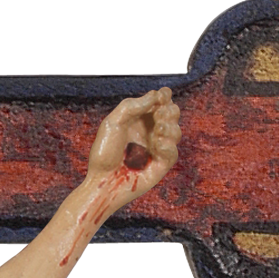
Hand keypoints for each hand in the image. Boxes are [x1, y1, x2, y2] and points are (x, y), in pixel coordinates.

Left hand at [88, 87, 179, 205]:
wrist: (102, 181)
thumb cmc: (104, 153)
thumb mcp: (113, 122)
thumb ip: (132, 106)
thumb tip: (155, 96)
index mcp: (139, 119)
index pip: (159, 101)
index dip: (164, 96)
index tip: (161, 96)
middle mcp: (149, 131)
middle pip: (172, 113)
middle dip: (169, 111)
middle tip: (159, 115)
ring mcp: (156, 147)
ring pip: (176, 131)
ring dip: (170, 127)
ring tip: (158, 130)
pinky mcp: (161, 164)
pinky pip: (173, 152)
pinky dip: (168, 146)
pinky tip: (157, 145)